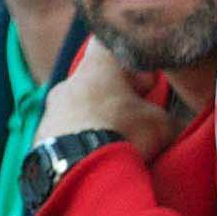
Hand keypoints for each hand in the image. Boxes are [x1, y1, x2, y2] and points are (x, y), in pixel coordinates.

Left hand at [36, 37, 178, 160]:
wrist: (79, 171)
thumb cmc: (124, 134)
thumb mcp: (161, 123)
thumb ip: (166, 117)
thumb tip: (175, 124)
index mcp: (98, 67)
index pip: (109, 44)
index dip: (131, 62)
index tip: (145, 83)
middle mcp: (69, 83)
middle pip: (94, 82)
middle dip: (114, 99)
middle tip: (134, 120)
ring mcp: (51, 111)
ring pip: (78, 110)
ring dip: (95, 122)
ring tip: (115, 146)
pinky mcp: (41, 139)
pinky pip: (65, 136)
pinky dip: (79, 144)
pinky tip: (95, 160)